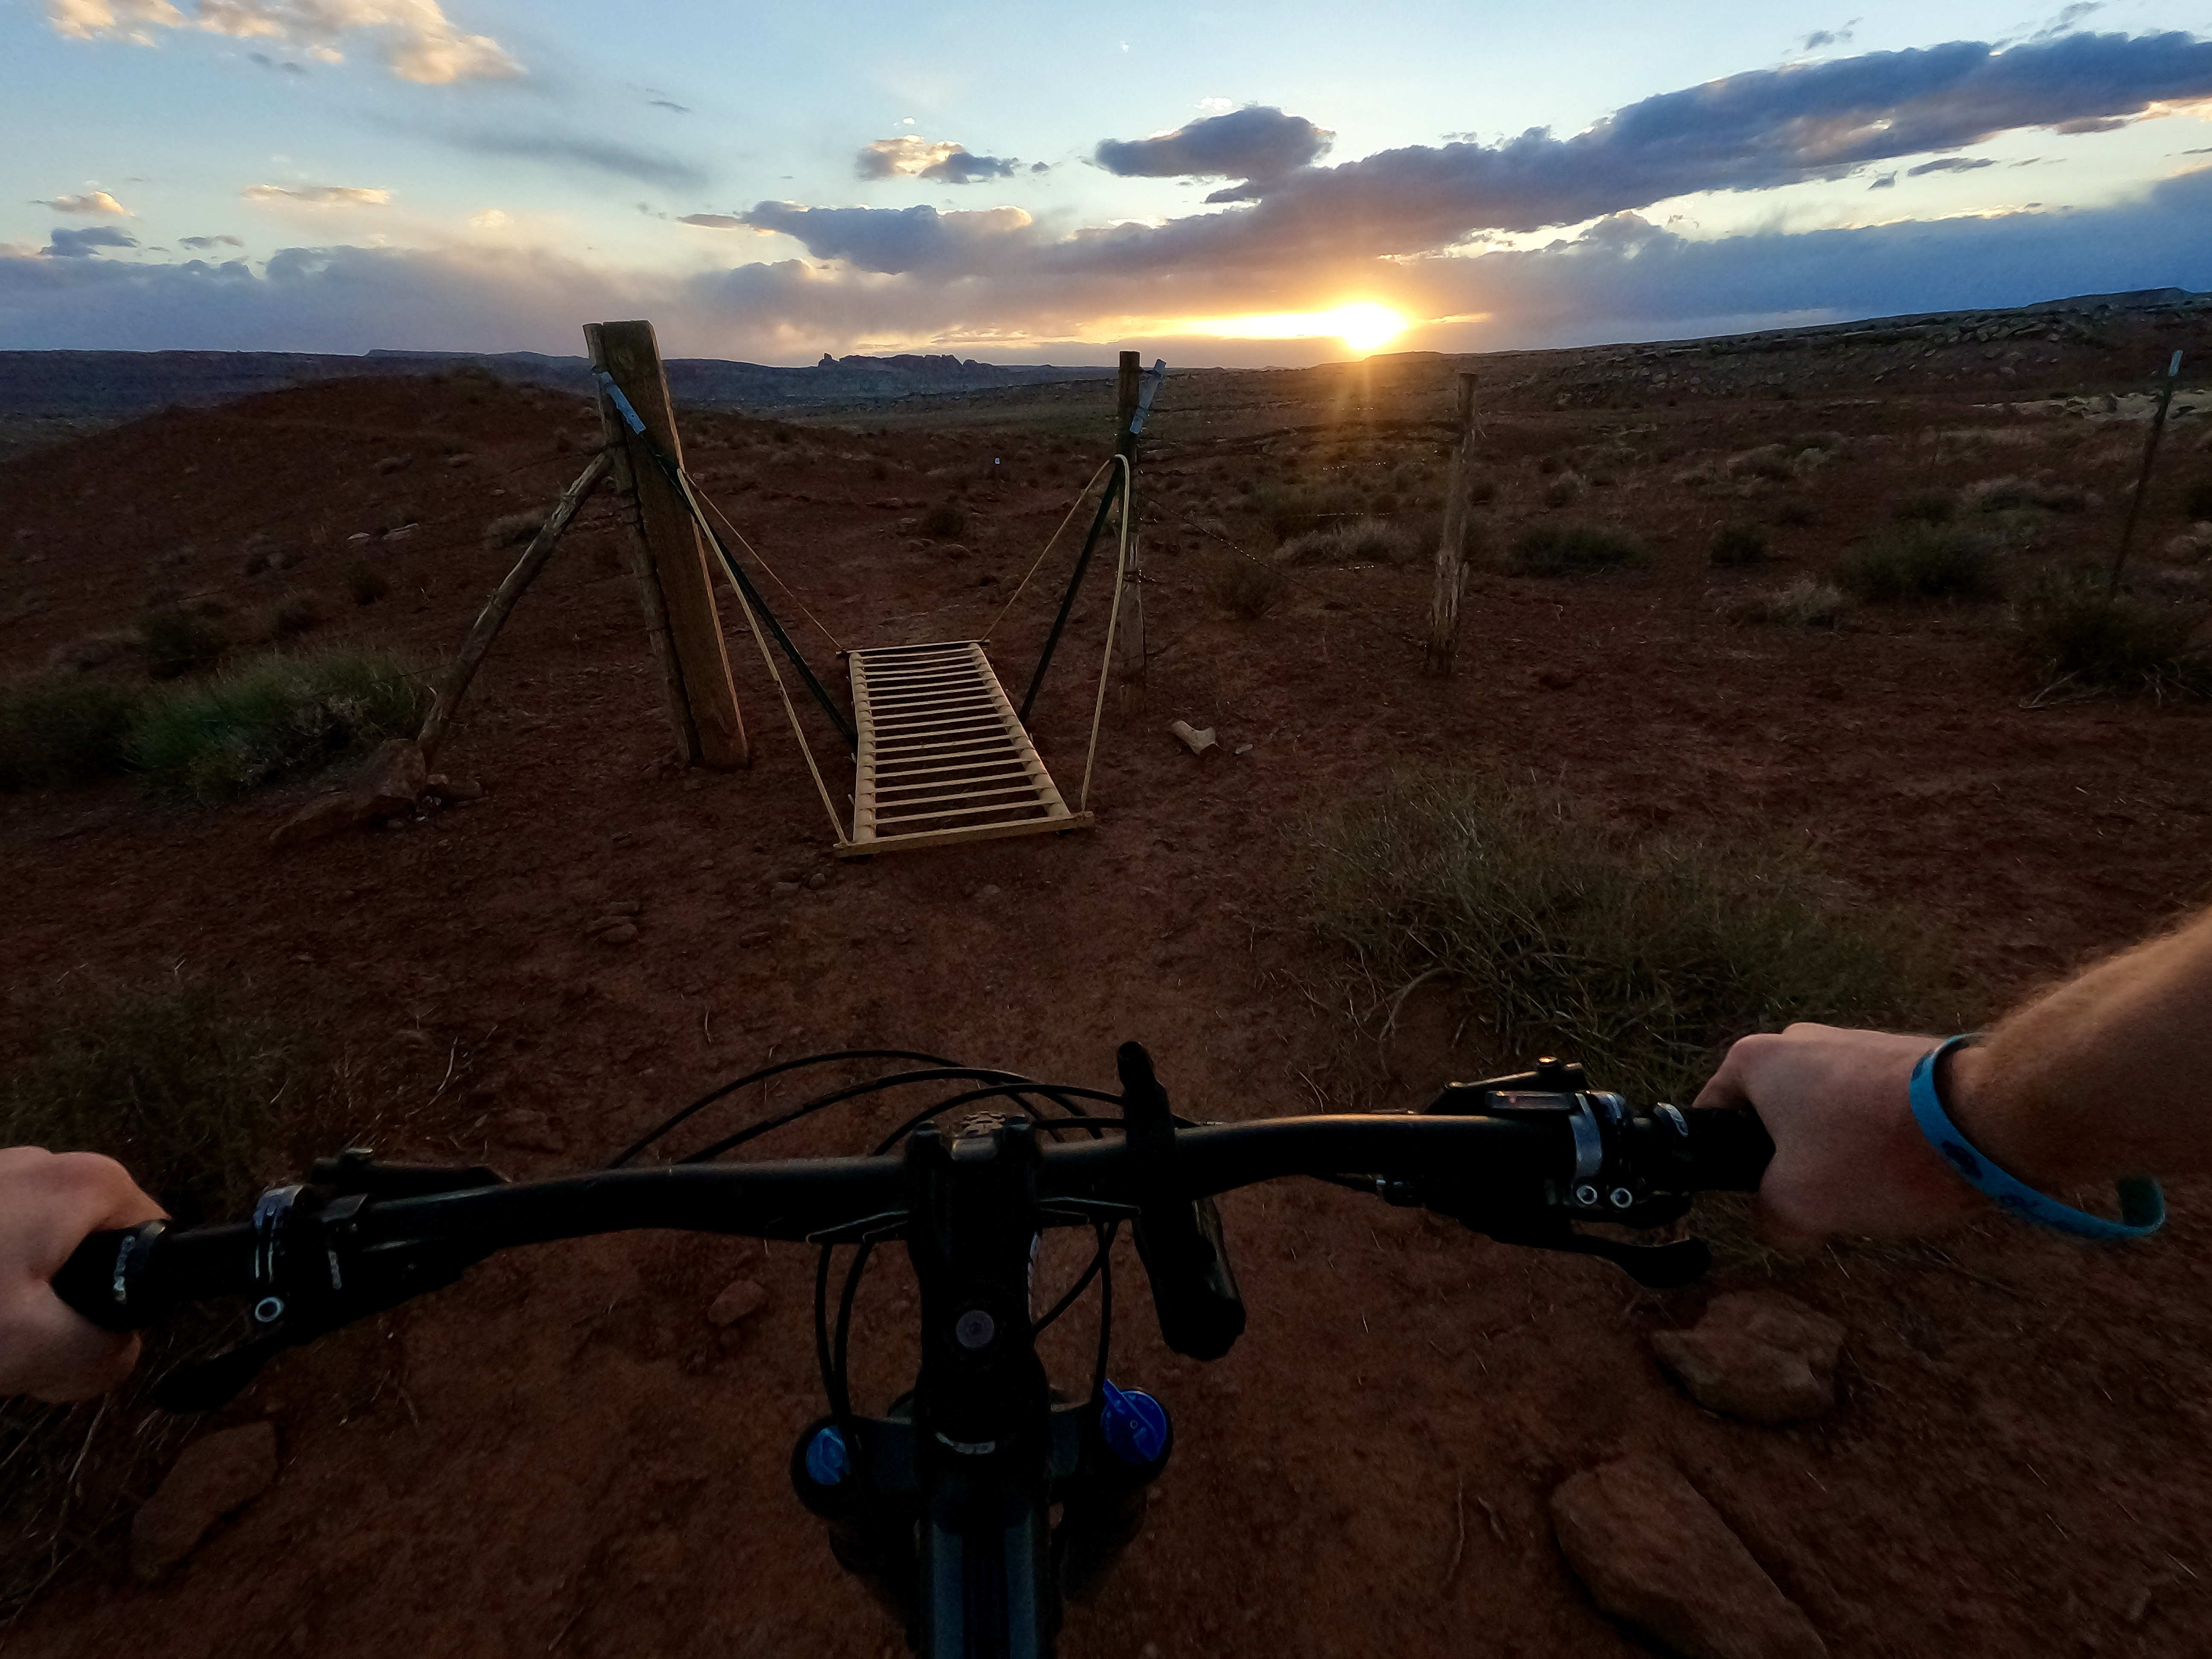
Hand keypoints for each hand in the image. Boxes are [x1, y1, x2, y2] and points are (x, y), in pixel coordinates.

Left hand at [0, 1148, 164, 1400]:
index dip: (121, 1303)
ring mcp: (0, 1172)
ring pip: (37, 1249)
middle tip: (17, 1341)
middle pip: (92, 1248)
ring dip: (16, 1292)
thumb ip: (103, 1357)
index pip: (151, 1245)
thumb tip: (120, 1352)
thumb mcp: (33, 1349)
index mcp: (90, 1183)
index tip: (72, 1332)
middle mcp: (48, 1161)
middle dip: (61, 1303)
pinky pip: (1, 1240)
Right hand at [1694, 1024, 1987, 1239]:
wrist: (1982, 1117)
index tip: (1758, 1198)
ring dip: (1840, 1151)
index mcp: (1755, 1059)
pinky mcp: (1903, 1055)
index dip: (1726, 1166)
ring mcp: (1854, 1040)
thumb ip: (1768, 1217)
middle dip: (1790, 1160)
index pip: (1711, 1115)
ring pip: (1825, 1113)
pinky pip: (1871, 1107)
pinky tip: (1907, 1168)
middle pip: (1773, 1116)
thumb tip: (1778, 1219)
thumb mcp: (1797, 1206)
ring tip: (1874, 1187)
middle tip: (1818, 1200)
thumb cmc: (1870, 1153)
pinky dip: (1880, 1139)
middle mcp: (1798, 1038)